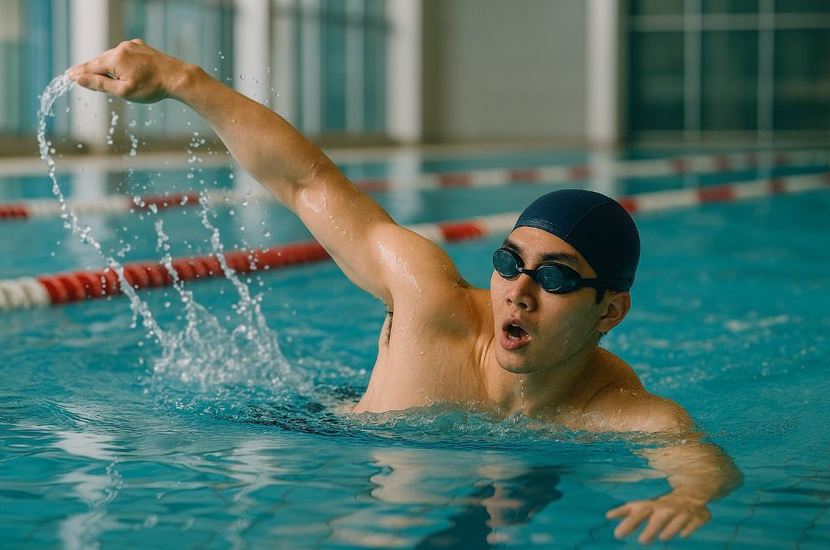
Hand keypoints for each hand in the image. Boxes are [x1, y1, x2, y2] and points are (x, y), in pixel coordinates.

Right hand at [67, 39, 189, 102]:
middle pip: (100, 61)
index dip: (79, 73)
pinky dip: (119, 62)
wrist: (178, 78)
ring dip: (107, 67)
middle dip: (91, 70)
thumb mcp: (123, 91)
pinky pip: (124, 54)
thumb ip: (100, 84)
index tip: (68, 76)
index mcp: (115, 58)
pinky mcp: (141, 46)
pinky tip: (121, 70)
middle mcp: (121, 48)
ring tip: (101, 77)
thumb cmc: (151, 88)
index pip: (91, 67)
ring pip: (112, 57)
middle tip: (77, 76)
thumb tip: (79, 79)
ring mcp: (132, 45)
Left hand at [606, 494, 710, 543]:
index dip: (627, 520)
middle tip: (642, 541)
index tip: (616, 530)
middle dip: (651, 528)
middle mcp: (667, 508)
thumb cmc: (662, 504)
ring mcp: (683, 512)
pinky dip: (687, 528)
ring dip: (670, 528)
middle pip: (657, 518)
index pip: (638, 511)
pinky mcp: (699, 516)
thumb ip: (627, 511)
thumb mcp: (645, 506)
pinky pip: (692, 522)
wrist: (693, 492)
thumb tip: (607, 516)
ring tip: (662, 538)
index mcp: (653, 506)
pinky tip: (682, 535)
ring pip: (676, 520)